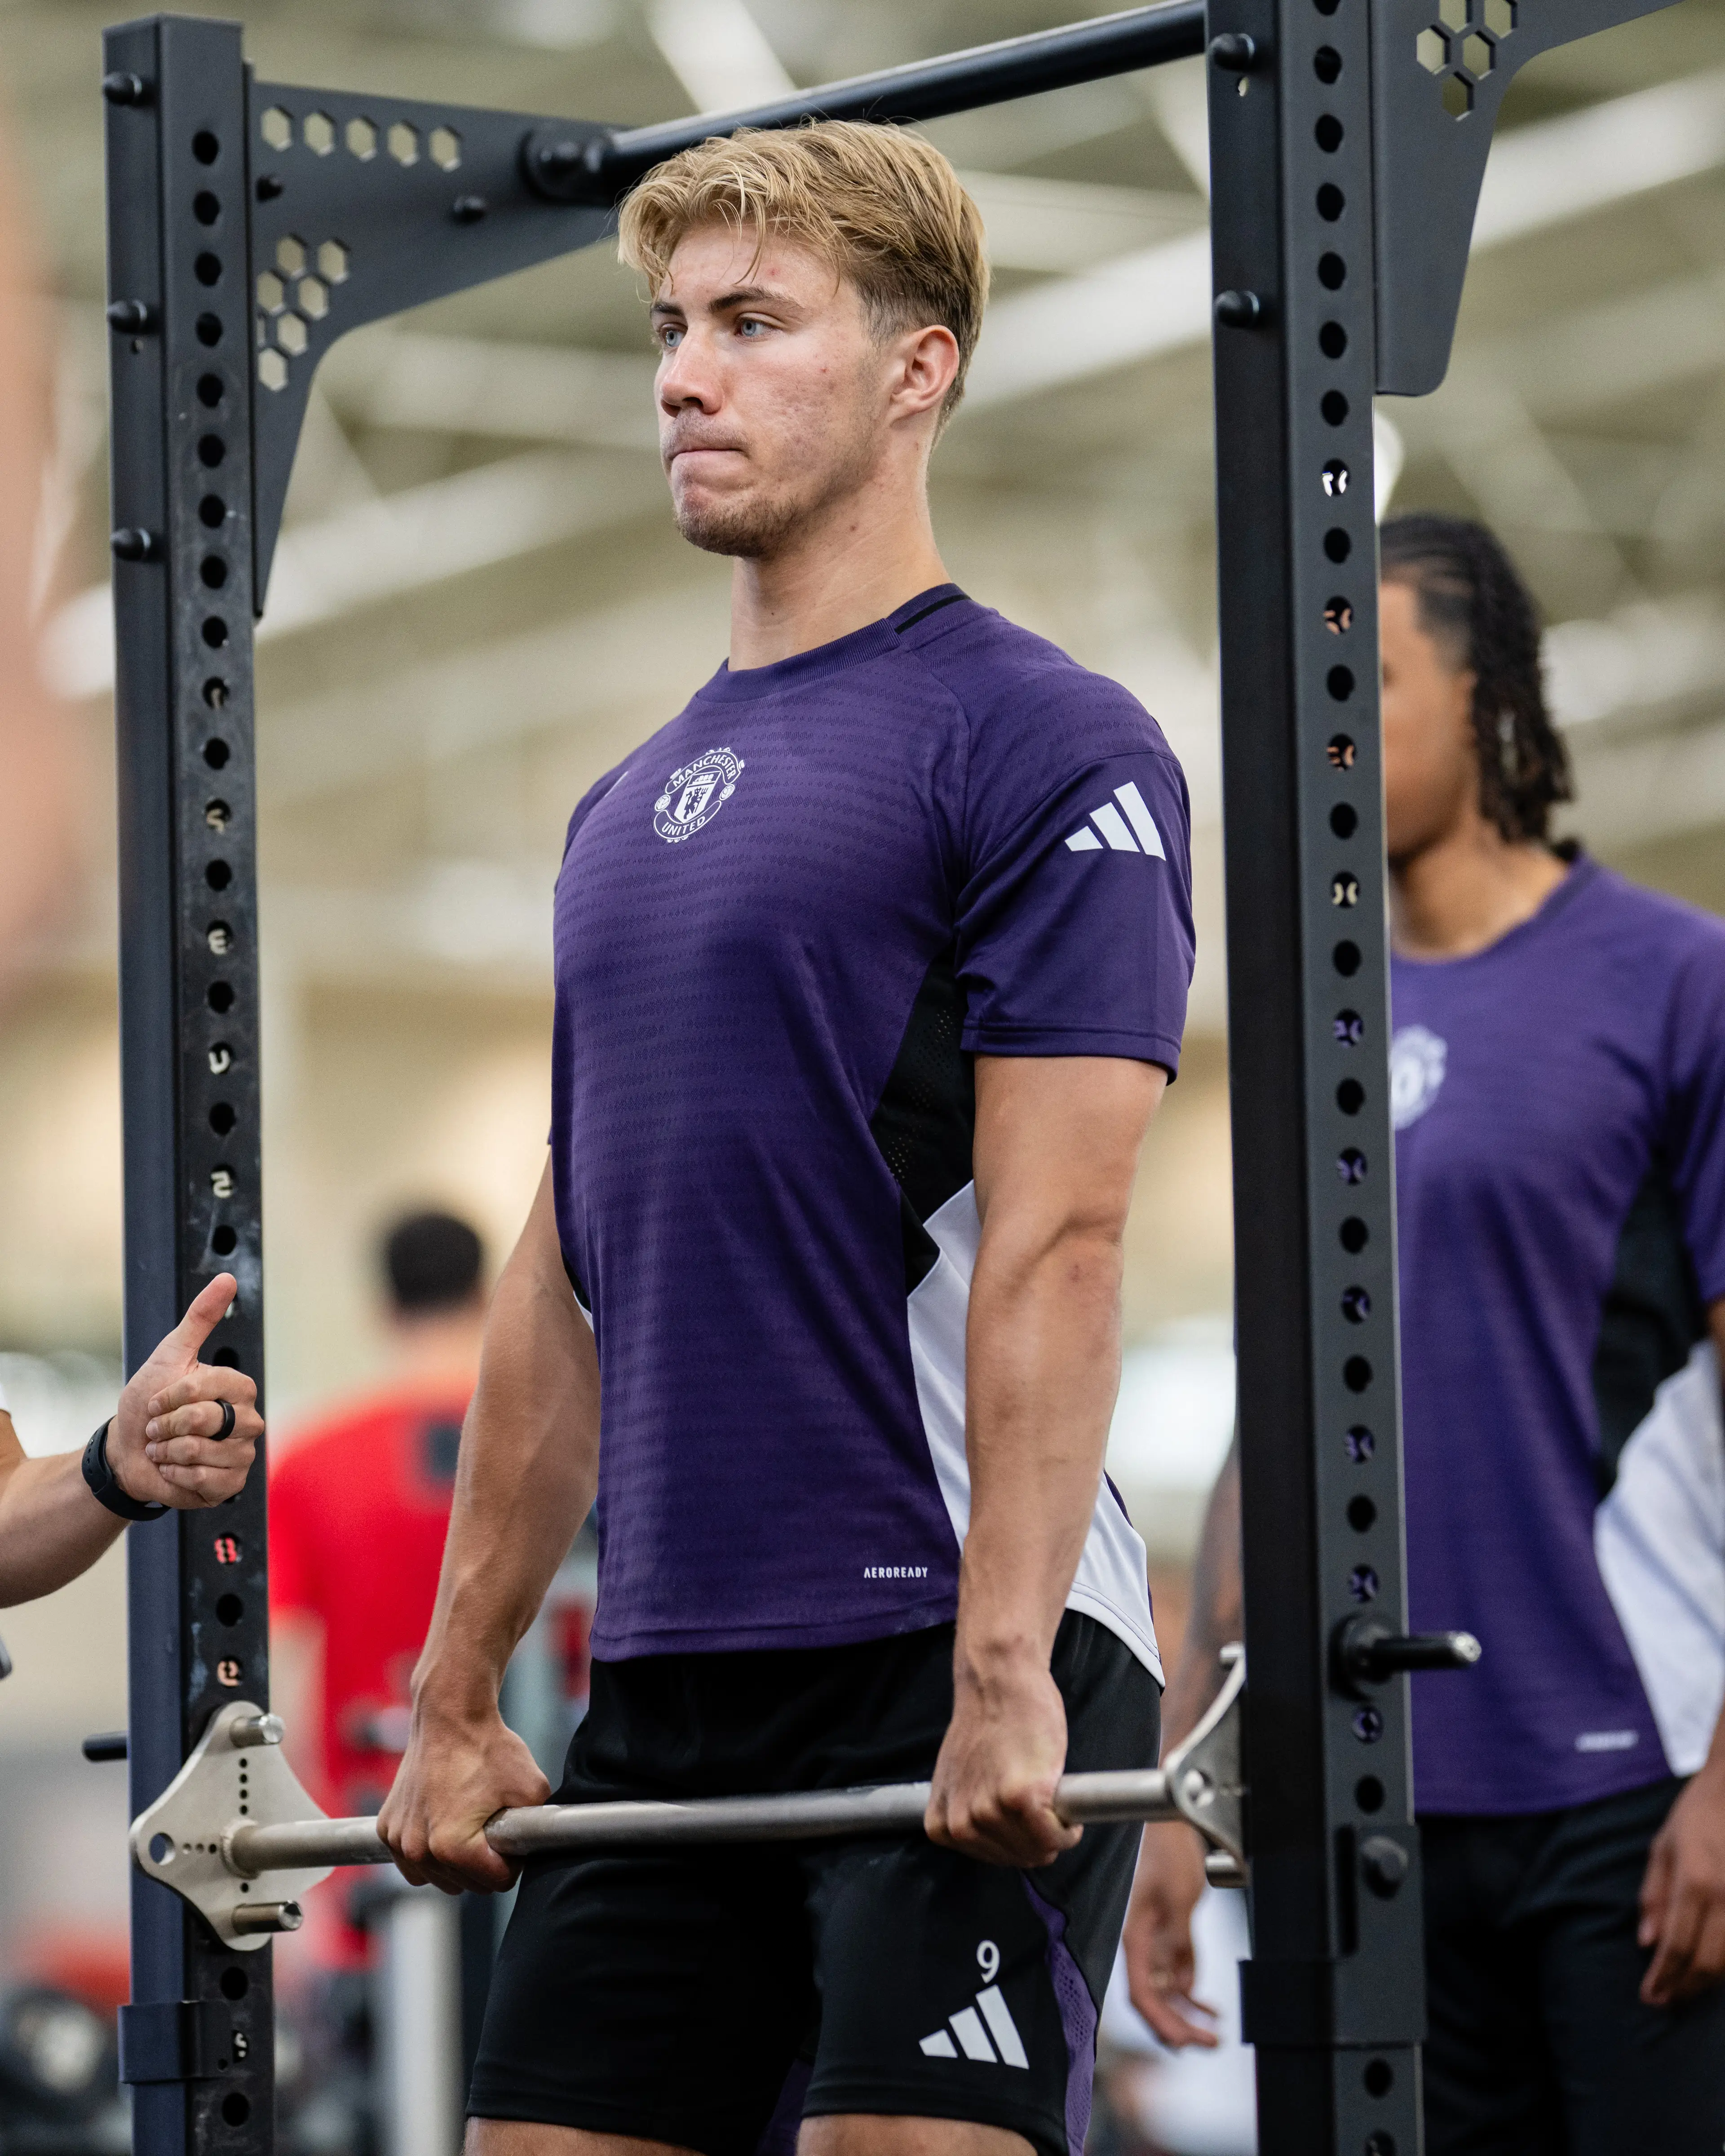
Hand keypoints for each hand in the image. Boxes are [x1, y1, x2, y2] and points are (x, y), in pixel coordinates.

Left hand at [107, 1275, 261, 1510]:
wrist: (128, 1452)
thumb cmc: (148, 1402)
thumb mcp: (169, 1355)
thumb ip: (200, 1318)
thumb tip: (228, 1277)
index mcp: (238, 1389)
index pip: (212, 1386)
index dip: (175, 1395)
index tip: (156, 1401)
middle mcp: (247, 1421)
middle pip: (210, 1420)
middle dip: (168, 1425)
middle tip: (156, 1428)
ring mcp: (242, 1454)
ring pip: (205, 1452)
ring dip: (169, 1452)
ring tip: (162, 1450)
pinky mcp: (230, 1485)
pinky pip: (205, 1479)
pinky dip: (176, 1475)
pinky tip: (171, 1469)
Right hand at [379, 1696, 549, 1894]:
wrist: (450, 1716)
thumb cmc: (488, 1747)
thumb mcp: (533, 1789)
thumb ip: (538, 1830)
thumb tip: (534, 1852)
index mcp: (453, 1847)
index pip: (497, 1881)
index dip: (513, 1858)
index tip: (511, 1830)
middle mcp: (418, 1850)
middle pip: (466, 1885)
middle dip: (484, 1861)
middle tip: (491, 1822)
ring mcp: (398, 1841)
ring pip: (438, 1878)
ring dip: (455, 1862)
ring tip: (469, 1822)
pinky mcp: (386, 1828)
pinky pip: (413, 1862)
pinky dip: (428, 1851)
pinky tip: (443, 1822)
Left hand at [925, 1651, 1077, 1868]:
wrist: (998, 1682)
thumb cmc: (988, 1722)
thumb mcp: (961, 1780)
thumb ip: (973, 1812)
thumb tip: (1002, 1842)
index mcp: (943, 1824)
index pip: (993, 1859)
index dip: (1018, 1840)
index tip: (1026, 1818)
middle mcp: (961, 1825)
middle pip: (1018, 1858)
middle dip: (1039, 1838)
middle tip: (1045, 1805)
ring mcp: (988, 1813)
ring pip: (1038, 1850)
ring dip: (1055, 1831)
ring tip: (1051, 1796)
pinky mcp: (1020, 1800)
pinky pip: (1056, 1837)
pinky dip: (1068, 1829)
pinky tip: (1066, 1808)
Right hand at [1123, 1820, 1218, 2046]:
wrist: (1171, 1826)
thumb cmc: (1167, 1854)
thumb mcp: (1179, 1896)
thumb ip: (1178, 1939)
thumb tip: (1182, 1982)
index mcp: (1135, 1938)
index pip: (1142, 1995)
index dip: (1160, 2023)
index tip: (1184, 2043)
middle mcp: (1142, 1947)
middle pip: (1155, 2001)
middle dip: (1179, 2028)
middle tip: (1209, 2044)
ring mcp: (1156, 1943)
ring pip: (1167, 1993)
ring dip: (1188, 2016)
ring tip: (1214, 2036)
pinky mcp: (1170, 1937)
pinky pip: (1178, 1975)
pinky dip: (1193, 1994)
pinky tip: (1210, 2009)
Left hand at [1639, 1760, 1724, 2005]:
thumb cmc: (1697, 1815)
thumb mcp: (1663, 1847)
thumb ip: (1654, 1896)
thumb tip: (1647, 1942)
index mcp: (1695, 1882)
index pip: (1677, 1947)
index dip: (1664, 1978)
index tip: (1650, 1997)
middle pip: (1708, 1964)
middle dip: (1686, 1988)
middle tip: (1667, 2001)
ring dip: (1710, 1983)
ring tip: (1687, 1988)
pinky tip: (1715, 1969)